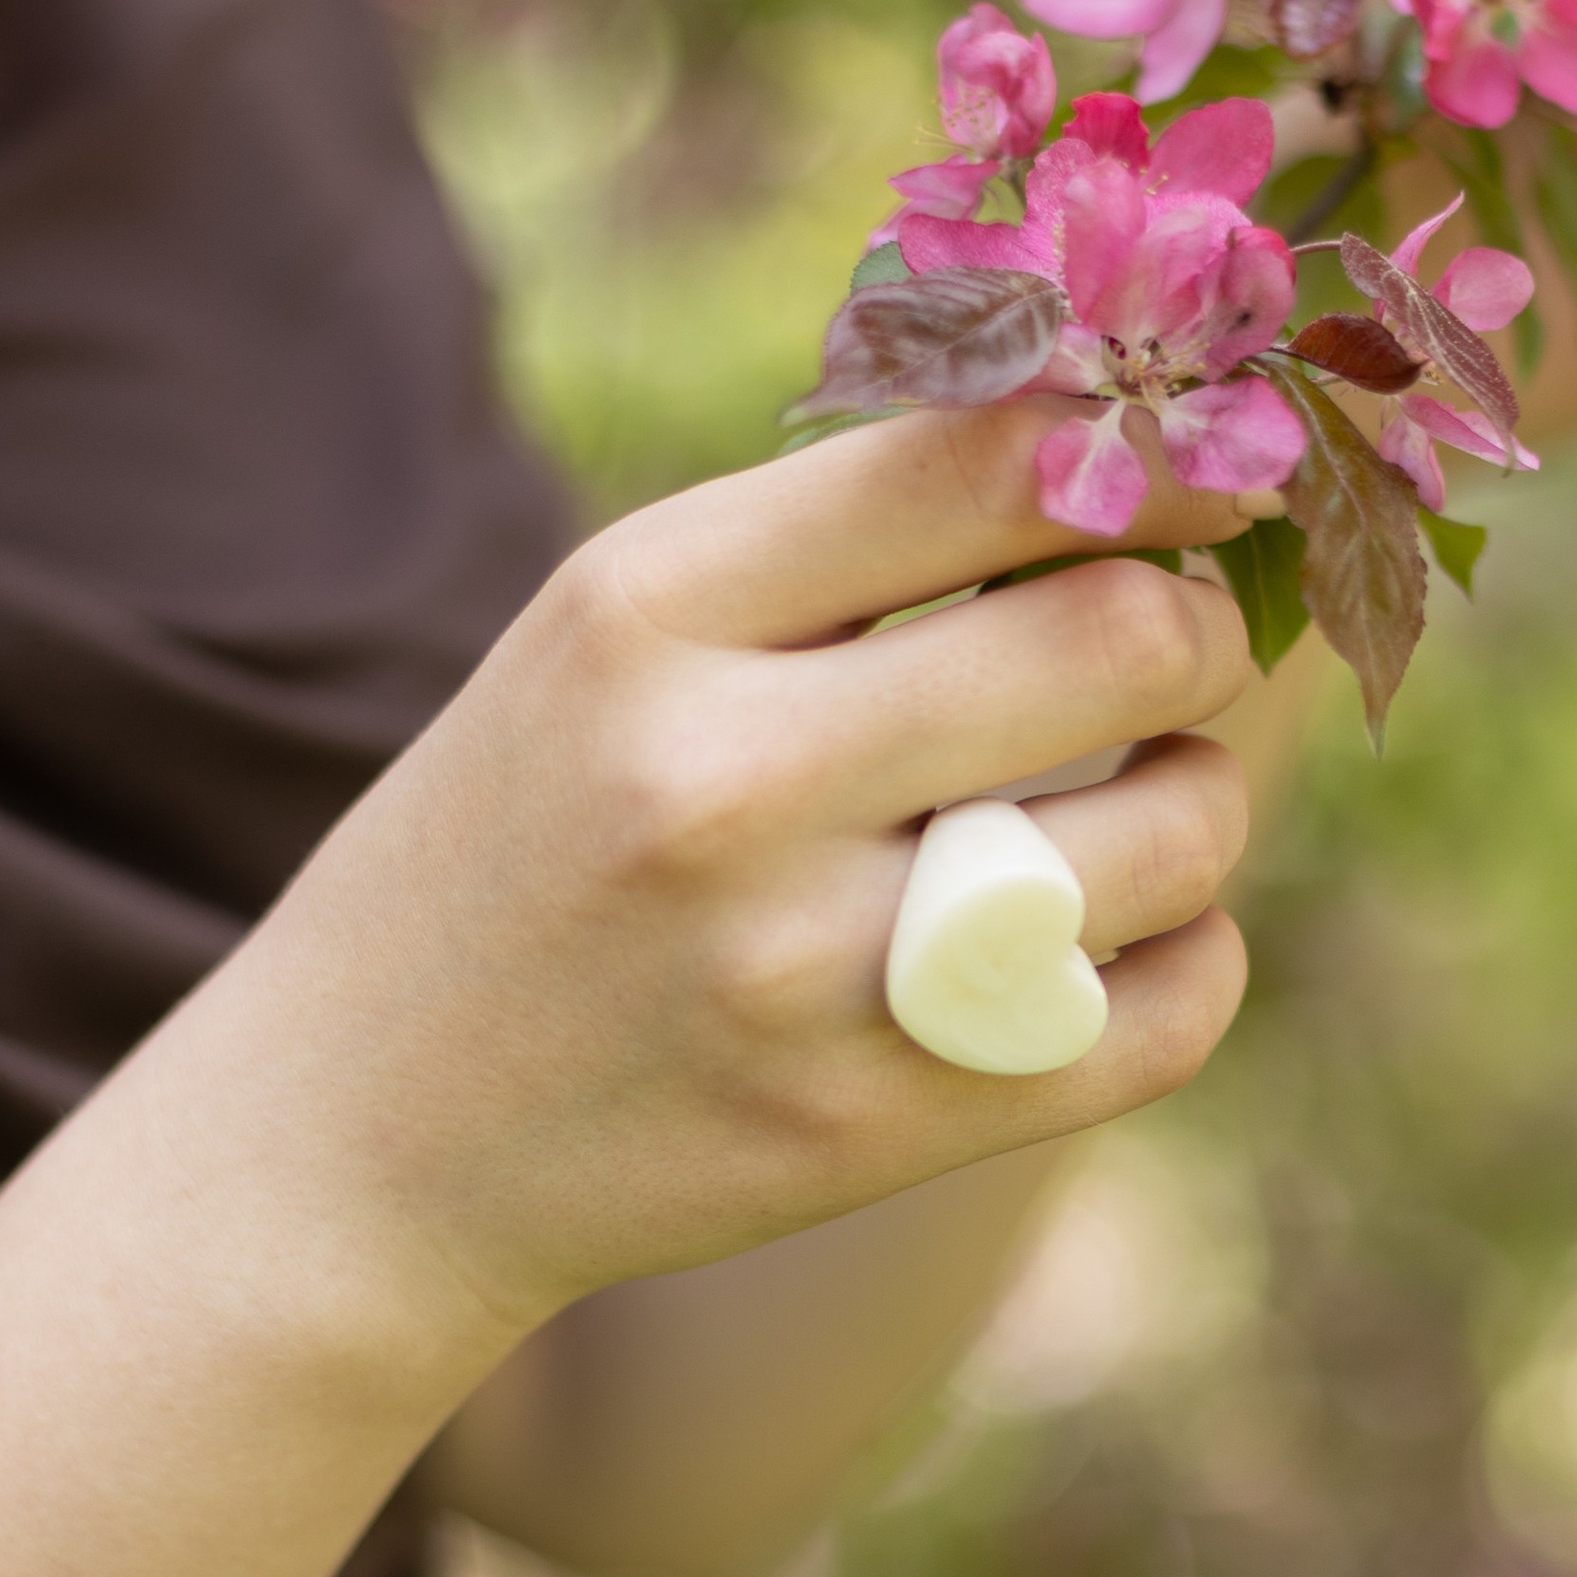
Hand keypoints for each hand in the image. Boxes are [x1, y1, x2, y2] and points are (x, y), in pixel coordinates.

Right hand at [256, 395, 1255, 1345]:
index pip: (983, 464)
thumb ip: (832, 542)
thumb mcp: (607, 641)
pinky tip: (1133, 934)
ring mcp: (797, 970)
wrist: (360, 1136)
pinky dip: (1195, 958)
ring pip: (1175, 832)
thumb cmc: (528, 841)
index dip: (1152, 451)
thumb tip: (1121, 440)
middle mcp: (721, 779)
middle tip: (1180, 642)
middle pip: (1120, 638)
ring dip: (1197, 797)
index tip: (1217, 467)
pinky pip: (1161, 1020)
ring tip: (1136, 800)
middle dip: (1199, 627)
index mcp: (645, 609)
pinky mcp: (866, 1128)